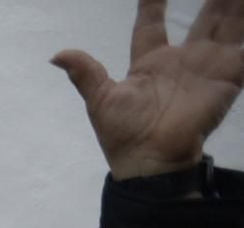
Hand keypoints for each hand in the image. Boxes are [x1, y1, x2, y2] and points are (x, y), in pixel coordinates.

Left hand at [52, 0, 243, 178]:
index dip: (152, 3)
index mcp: (149, 62)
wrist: (150, 159)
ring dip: (235, 6)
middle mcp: (183, 59)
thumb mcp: (100, 99)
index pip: (150, 24)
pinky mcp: (228, 77)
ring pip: (228, 24)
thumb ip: (85, 72)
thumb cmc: (123, 132)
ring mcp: (208, 67)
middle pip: (204, 18)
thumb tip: (55, 55)